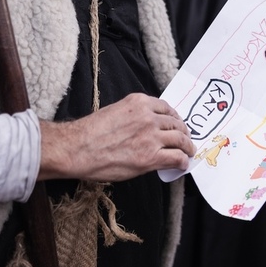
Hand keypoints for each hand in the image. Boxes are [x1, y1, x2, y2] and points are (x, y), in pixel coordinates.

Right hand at [38, 93, 193, 180]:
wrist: (76, 149)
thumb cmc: (90, 133)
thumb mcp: (115, 112)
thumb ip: (134, 115)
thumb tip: (148, 126)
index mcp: (139, 103)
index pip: (166, 108)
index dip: (175, 118)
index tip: (177, 124)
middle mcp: (148, 117)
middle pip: (176, 123)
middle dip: (183, 132)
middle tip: (186, 139)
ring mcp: (151, 137)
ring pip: (180, 139)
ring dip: (187, 147)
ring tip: (189, 152)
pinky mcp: (150, 157)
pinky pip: (176, 157)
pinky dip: (183, 161)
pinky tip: (182, 164)